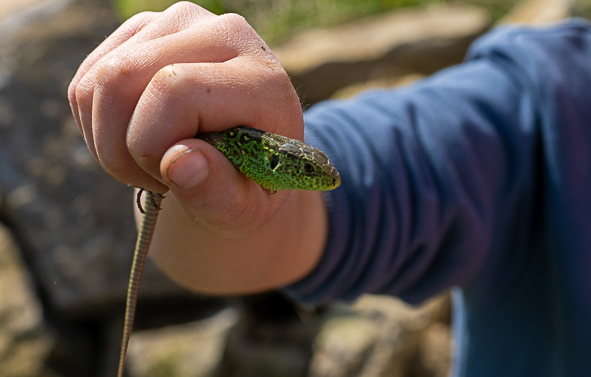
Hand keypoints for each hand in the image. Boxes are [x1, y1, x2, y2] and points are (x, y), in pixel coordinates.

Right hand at [68, 2, 303, 235]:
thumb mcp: (245, 209)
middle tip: (154, 177)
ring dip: (106, 142)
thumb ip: (219, 193)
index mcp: (261, 79)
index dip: (153, 145)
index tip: (170, 178)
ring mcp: (182, 24)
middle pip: (123, 76)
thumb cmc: (246, 188)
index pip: (175, 91)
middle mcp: (224, 35)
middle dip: (120, 148)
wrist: (242, 162)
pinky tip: (134, 142)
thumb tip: (180, 163)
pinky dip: (96, 127)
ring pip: (97, 79)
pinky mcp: (147, 31)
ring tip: (149, 164)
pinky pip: (86, 81)